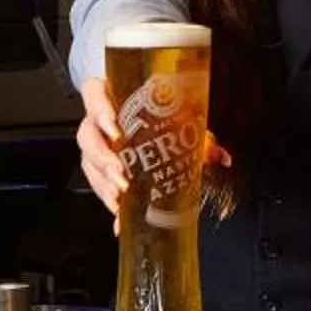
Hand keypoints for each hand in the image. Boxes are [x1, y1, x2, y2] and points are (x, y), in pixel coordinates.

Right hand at [74, 68, 226, 214]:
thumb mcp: (174, 114)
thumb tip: (222, 158)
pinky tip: (119, 216)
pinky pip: (97, 183)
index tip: (115, 130)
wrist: (138, 111)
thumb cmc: (151, 108)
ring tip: (120, 194)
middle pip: (88, 137)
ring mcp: (95, 144)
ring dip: (104, 182)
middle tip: (121, 173)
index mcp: (108, 94)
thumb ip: (198, 134)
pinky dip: (109, 200)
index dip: (100, 111)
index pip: (93, 94)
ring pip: (89, 163)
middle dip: (103, 158)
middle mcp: (97, 120)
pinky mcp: (98, 167)